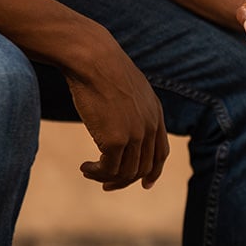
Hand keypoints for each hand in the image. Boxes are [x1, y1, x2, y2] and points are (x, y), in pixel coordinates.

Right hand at [65, 33, 169, 190]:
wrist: (95, 59)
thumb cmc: (105, 69)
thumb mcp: (128, 88)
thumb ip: (132, 106)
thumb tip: (121, 120)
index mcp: (156, 114)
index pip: (161, 153)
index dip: (153, 171)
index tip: (145, 184)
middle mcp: (151, 127)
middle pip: (144, 167)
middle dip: (125, 181)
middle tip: (106, 185)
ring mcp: (136, 134)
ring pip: (126, 173)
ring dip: (107, 178)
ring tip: (89, 172)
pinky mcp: (117, 140)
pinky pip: (109, 169)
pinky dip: (96, 173)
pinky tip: (85, 167)